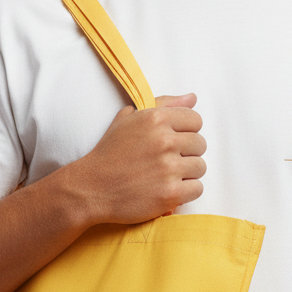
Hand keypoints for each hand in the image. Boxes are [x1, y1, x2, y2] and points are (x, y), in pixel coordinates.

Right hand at [74, 93, 205, 224]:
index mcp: (156, 119)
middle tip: (166, 161)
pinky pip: (197, 188)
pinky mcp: (170, 194)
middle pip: (200, 144)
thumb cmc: (110, 152)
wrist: (91, 188)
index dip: (185, 131)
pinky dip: (185, 191)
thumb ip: (163, 104)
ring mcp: (168, 168)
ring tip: (166, 176)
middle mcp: (164, 141)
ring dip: (186, 173)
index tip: (171, 141)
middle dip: (186, 152)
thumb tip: (193, 98)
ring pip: (200, 167)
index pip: (196, 120)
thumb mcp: (129, 118)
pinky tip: (168, 189)